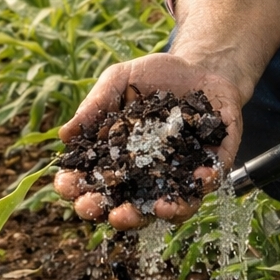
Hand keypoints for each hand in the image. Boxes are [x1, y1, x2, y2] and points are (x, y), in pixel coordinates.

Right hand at [54, 52, 244, 229]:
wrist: (199, 64)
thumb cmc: (154, 75)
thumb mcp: (120, 81)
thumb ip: (96, 105)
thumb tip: (65, 135)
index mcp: (122, 158)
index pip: (95, 182)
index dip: (77, 188)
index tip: (67, 185)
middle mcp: (151, 175)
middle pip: (132, 207)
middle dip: (119, 214)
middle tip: (107, 210)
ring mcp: (183, 174)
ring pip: (175, 206)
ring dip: (167, 212)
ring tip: (159, 208)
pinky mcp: (214, 163)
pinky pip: (211, 181)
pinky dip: (206, 182)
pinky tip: (201, 176)